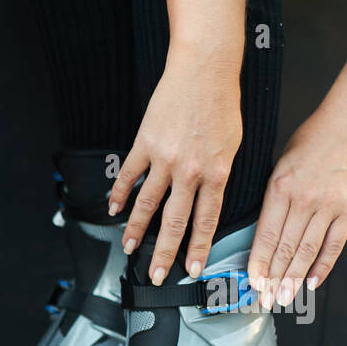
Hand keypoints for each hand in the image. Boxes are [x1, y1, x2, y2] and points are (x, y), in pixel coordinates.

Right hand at [108, 52, 242, 282]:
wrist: (204, 71)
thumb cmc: (222, 104)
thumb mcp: (232, 145)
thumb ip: (218, 174)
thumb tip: (207, 199)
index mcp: (216, 172)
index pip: (206, 221)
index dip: (197, 248)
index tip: (191, 270)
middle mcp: (190, 170)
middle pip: (175, 221)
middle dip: (164, 253)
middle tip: (155, 274)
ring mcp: (165, 159)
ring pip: (148, 204)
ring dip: (137, 230)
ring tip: (129, 247)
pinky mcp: (145, 144)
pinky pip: (129, 176)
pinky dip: (120, 194)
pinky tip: (114, 209)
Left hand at [247, 110, 346, 307]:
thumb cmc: (310, 142)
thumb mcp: (278, 167)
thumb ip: (271, 201)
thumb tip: (262, 236)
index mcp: (280, 190)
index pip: (266, 236)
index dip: (258, 264)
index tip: (252, 285)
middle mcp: (303, 201)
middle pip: (286, 249)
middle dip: (273, 280)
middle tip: (265, 301)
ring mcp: (328, 207)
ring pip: (308, 251)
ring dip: (294, 279)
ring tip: (285, 298)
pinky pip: (334, 244)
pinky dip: (323, 266)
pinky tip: (312, 282)